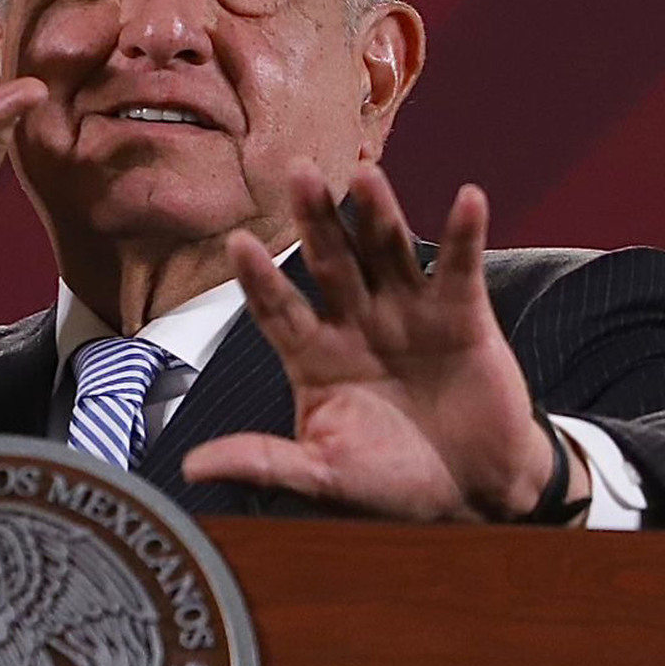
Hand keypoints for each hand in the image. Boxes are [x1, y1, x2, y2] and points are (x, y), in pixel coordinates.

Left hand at [182, 161, 577, 521]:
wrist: (474, 494)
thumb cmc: (392, 485)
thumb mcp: (323, 476)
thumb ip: (263, 462)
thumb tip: (190, 468)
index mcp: (314, 356)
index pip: (278, 309)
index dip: (260, 279)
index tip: (237, 244)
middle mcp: (355, 322)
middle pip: (329, 261)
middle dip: (314, 219)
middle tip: (298, 171)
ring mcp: (408, 313)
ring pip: (387, 251)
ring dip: (378, 212)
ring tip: (365, 174)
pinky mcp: (462, 315)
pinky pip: (460, 267)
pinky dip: (465, 233)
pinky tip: (469, 198)